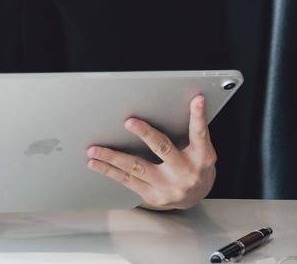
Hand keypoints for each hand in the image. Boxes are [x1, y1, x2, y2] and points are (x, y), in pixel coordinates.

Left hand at [85, 94, 215, 210]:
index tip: (196, 100)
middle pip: (163, 149)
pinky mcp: (155, 197)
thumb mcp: (201, 148)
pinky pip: (128, 181)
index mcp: (202, 157)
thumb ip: (193, 130)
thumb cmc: (195, 165)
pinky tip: (95, 163)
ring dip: (112, 157)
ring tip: (94, 149)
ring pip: (137, 168)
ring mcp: (169, 187)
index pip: (200, 133)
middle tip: (129, 122)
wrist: (196, 197)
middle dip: (146, 134)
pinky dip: (110, 171)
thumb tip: (191, 100)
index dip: (198, 116)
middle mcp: (186, 173)